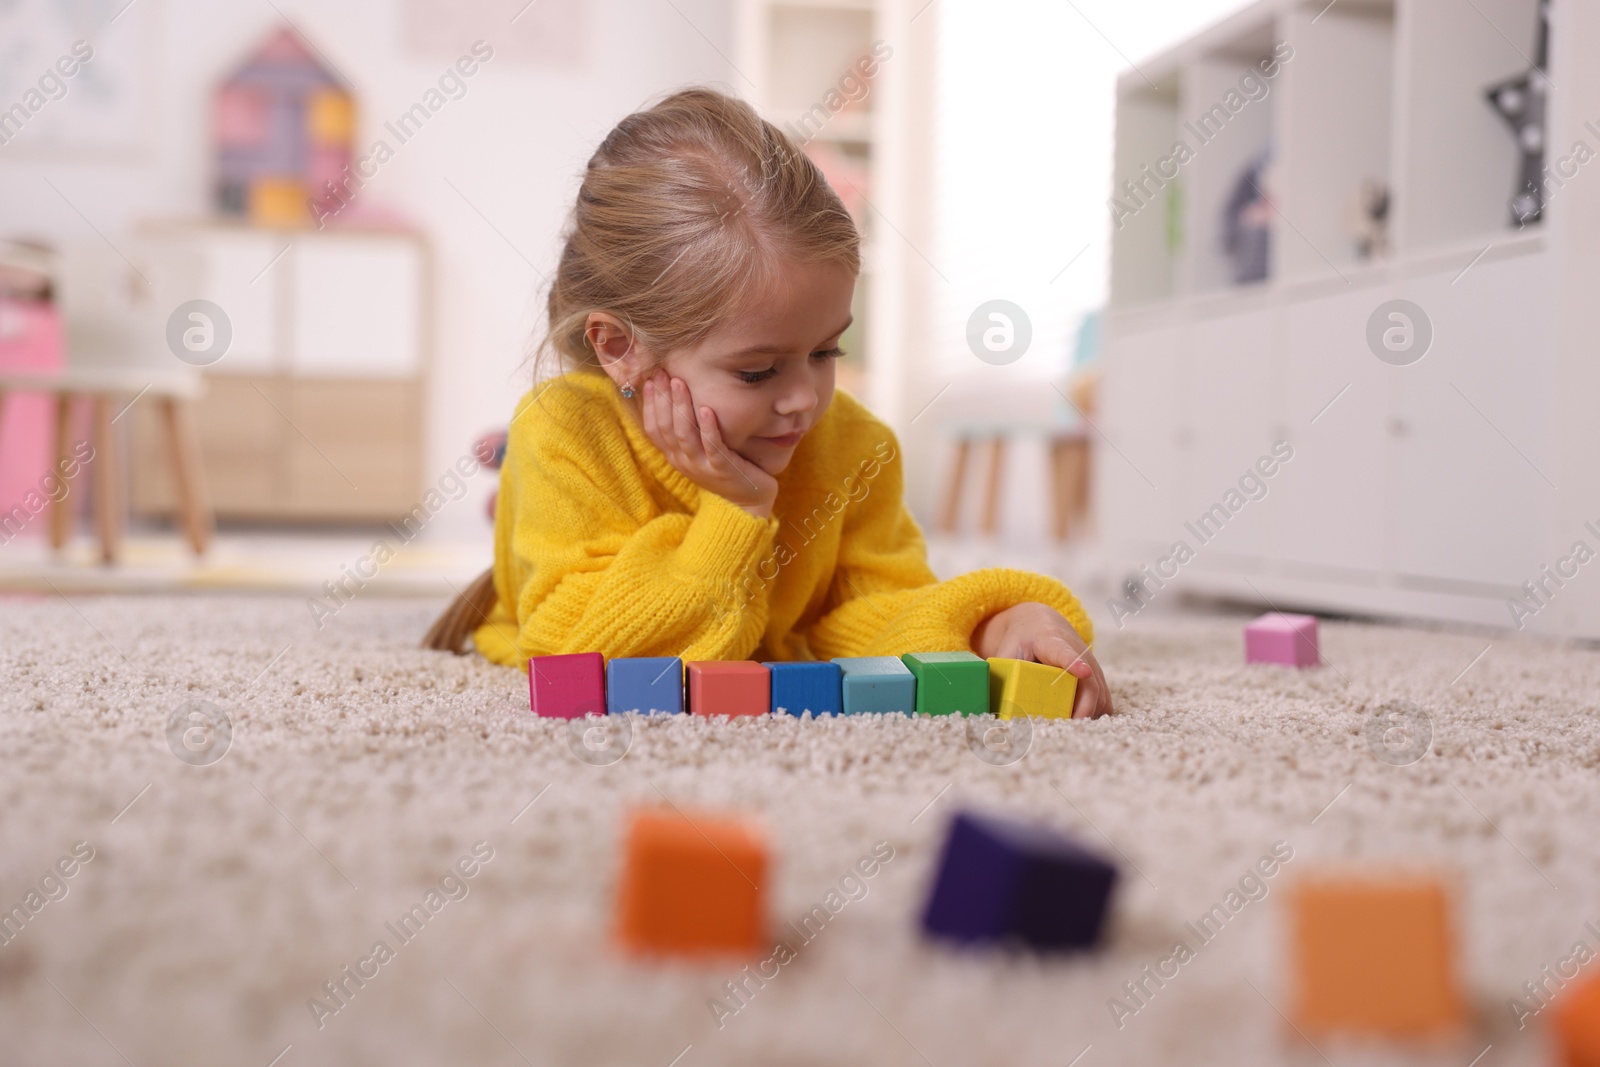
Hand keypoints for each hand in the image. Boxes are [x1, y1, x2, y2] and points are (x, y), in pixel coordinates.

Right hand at [639, 369, 777, 516]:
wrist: (748, 504)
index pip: (654, 429)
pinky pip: (713, 448)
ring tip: (680, 383)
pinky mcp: (723, 470)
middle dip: (664, 398)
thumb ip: (688, 431)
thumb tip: (677, 398)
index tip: (651, 379)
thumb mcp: (700, 451)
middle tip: (663, 373)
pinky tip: (707, 410)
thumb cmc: (725, 470)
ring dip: (681, 407)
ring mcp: (702, 467)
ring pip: (685, 435)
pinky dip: (708, 428)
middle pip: (667, 428)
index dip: (650, 405)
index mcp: (675, 456)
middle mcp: (684, 462)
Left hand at [971, 602, 1112, 718]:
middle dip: (1084, 706)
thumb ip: (1004, 675)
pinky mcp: (1097, 676)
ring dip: (1089, 714)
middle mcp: (1078, 651)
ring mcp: (1091, 664)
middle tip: (1069, 726)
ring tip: (1069, 728)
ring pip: (1100, 693)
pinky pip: (1103, 700)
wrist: (1041, 623)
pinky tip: (1078, 722)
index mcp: (1051, 641)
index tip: (1084, 672)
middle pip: (1089, 681)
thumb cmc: (1022, 641)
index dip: (1074, 663)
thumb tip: (997, 706)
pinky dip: (1094, 714)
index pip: (1064, 652)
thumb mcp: (1008, 651)